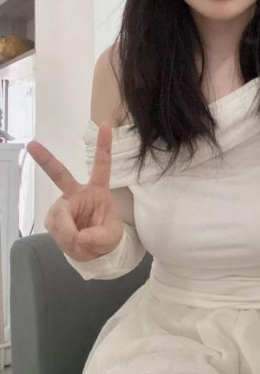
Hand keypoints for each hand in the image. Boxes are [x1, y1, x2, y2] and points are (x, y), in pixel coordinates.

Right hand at [27, 123, 123, 261]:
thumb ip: (98, 236)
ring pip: (59, 215)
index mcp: (98, 189)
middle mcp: (78, 192)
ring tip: (79, 242)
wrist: (95, 252)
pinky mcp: (54, 218)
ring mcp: (64, 204)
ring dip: (68, 233)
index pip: (102, 165)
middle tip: (31, 144)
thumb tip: (79, 236)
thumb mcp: (111, 236)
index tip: (107, 125)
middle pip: (60, 174)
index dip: (104, 146)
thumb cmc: (107, 236)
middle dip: (45, 159)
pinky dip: (64, 239)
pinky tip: (71, 242)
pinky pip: (55, 228)